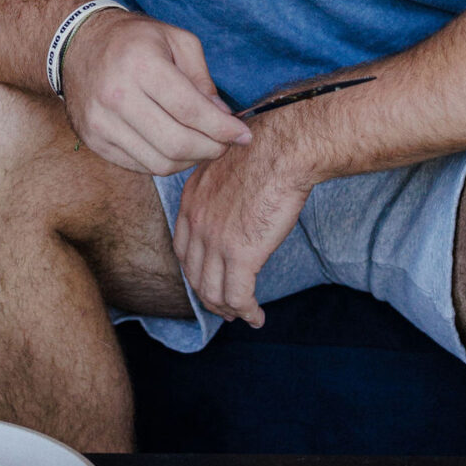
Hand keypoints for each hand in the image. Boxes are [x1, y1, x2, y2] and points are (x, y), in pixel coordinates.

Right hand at [59, 10, 252, 175]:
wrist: (77, 44)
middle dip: (212, 149)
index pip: (191, 110)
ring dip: (190, 160)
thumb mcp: (175, 39)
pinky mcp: (94, 141)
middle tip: (225, 144)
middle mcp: (116, 96)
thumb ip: (202, 77)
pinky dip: (166, 162)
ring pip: (160, 162)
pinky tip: (176, 148)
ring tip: (203, 146)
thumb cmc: (133, 39)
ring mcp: (101, 122)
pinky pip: (140, 166)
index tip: (243, 135)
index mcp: (140, 65)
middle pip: (177, 143)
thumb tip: (223, 116)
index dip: (223, 128)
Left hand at [173, 127, 311, 326]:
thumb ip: (222, 187)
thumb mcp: (227, 165)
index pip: (182, 248)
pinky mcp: (241, 254)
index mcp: (191, 200)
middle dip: (208, 296)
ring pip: (213, 291)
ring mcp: (215, 241)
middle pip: (194, 274)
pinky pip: (238, 296)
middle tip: (224, 307)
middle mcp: (197, 223)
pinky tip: (257, 317)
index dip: (194, 270)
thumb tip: (237, 199)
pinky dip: (246, 312)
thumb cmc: (266, 148)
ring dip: (227, 309)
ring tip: (242, 316)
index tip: (208, 280)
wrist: (283, 148)